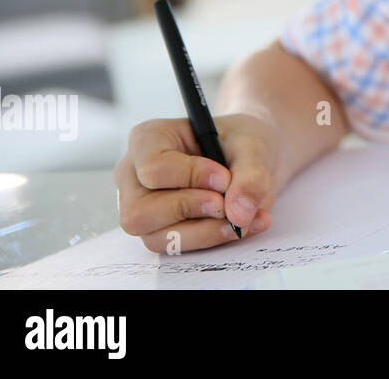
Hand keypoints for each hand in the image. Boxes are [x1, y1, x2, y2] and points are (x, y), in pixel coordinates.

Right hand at [114, 112, 278, 253]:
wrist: (248, 156)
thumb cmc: (240, 141)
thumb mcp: (254, 146)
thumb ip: (252, 175)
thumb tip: (239, 215)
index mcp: (148, 139)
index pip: (153, 167)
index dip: (191, 177)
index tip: (225, 178)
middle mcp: (134, 175)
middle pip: (140, 211)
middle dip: (191, 209)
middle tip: (227, 202)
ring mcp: (141, 207)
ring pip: (156, 238)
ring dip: (205, 231)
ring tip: (242, 217)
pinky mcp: (158, 231)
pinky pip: (175, 248)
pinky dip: (211, 239)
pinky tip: (242, 225)